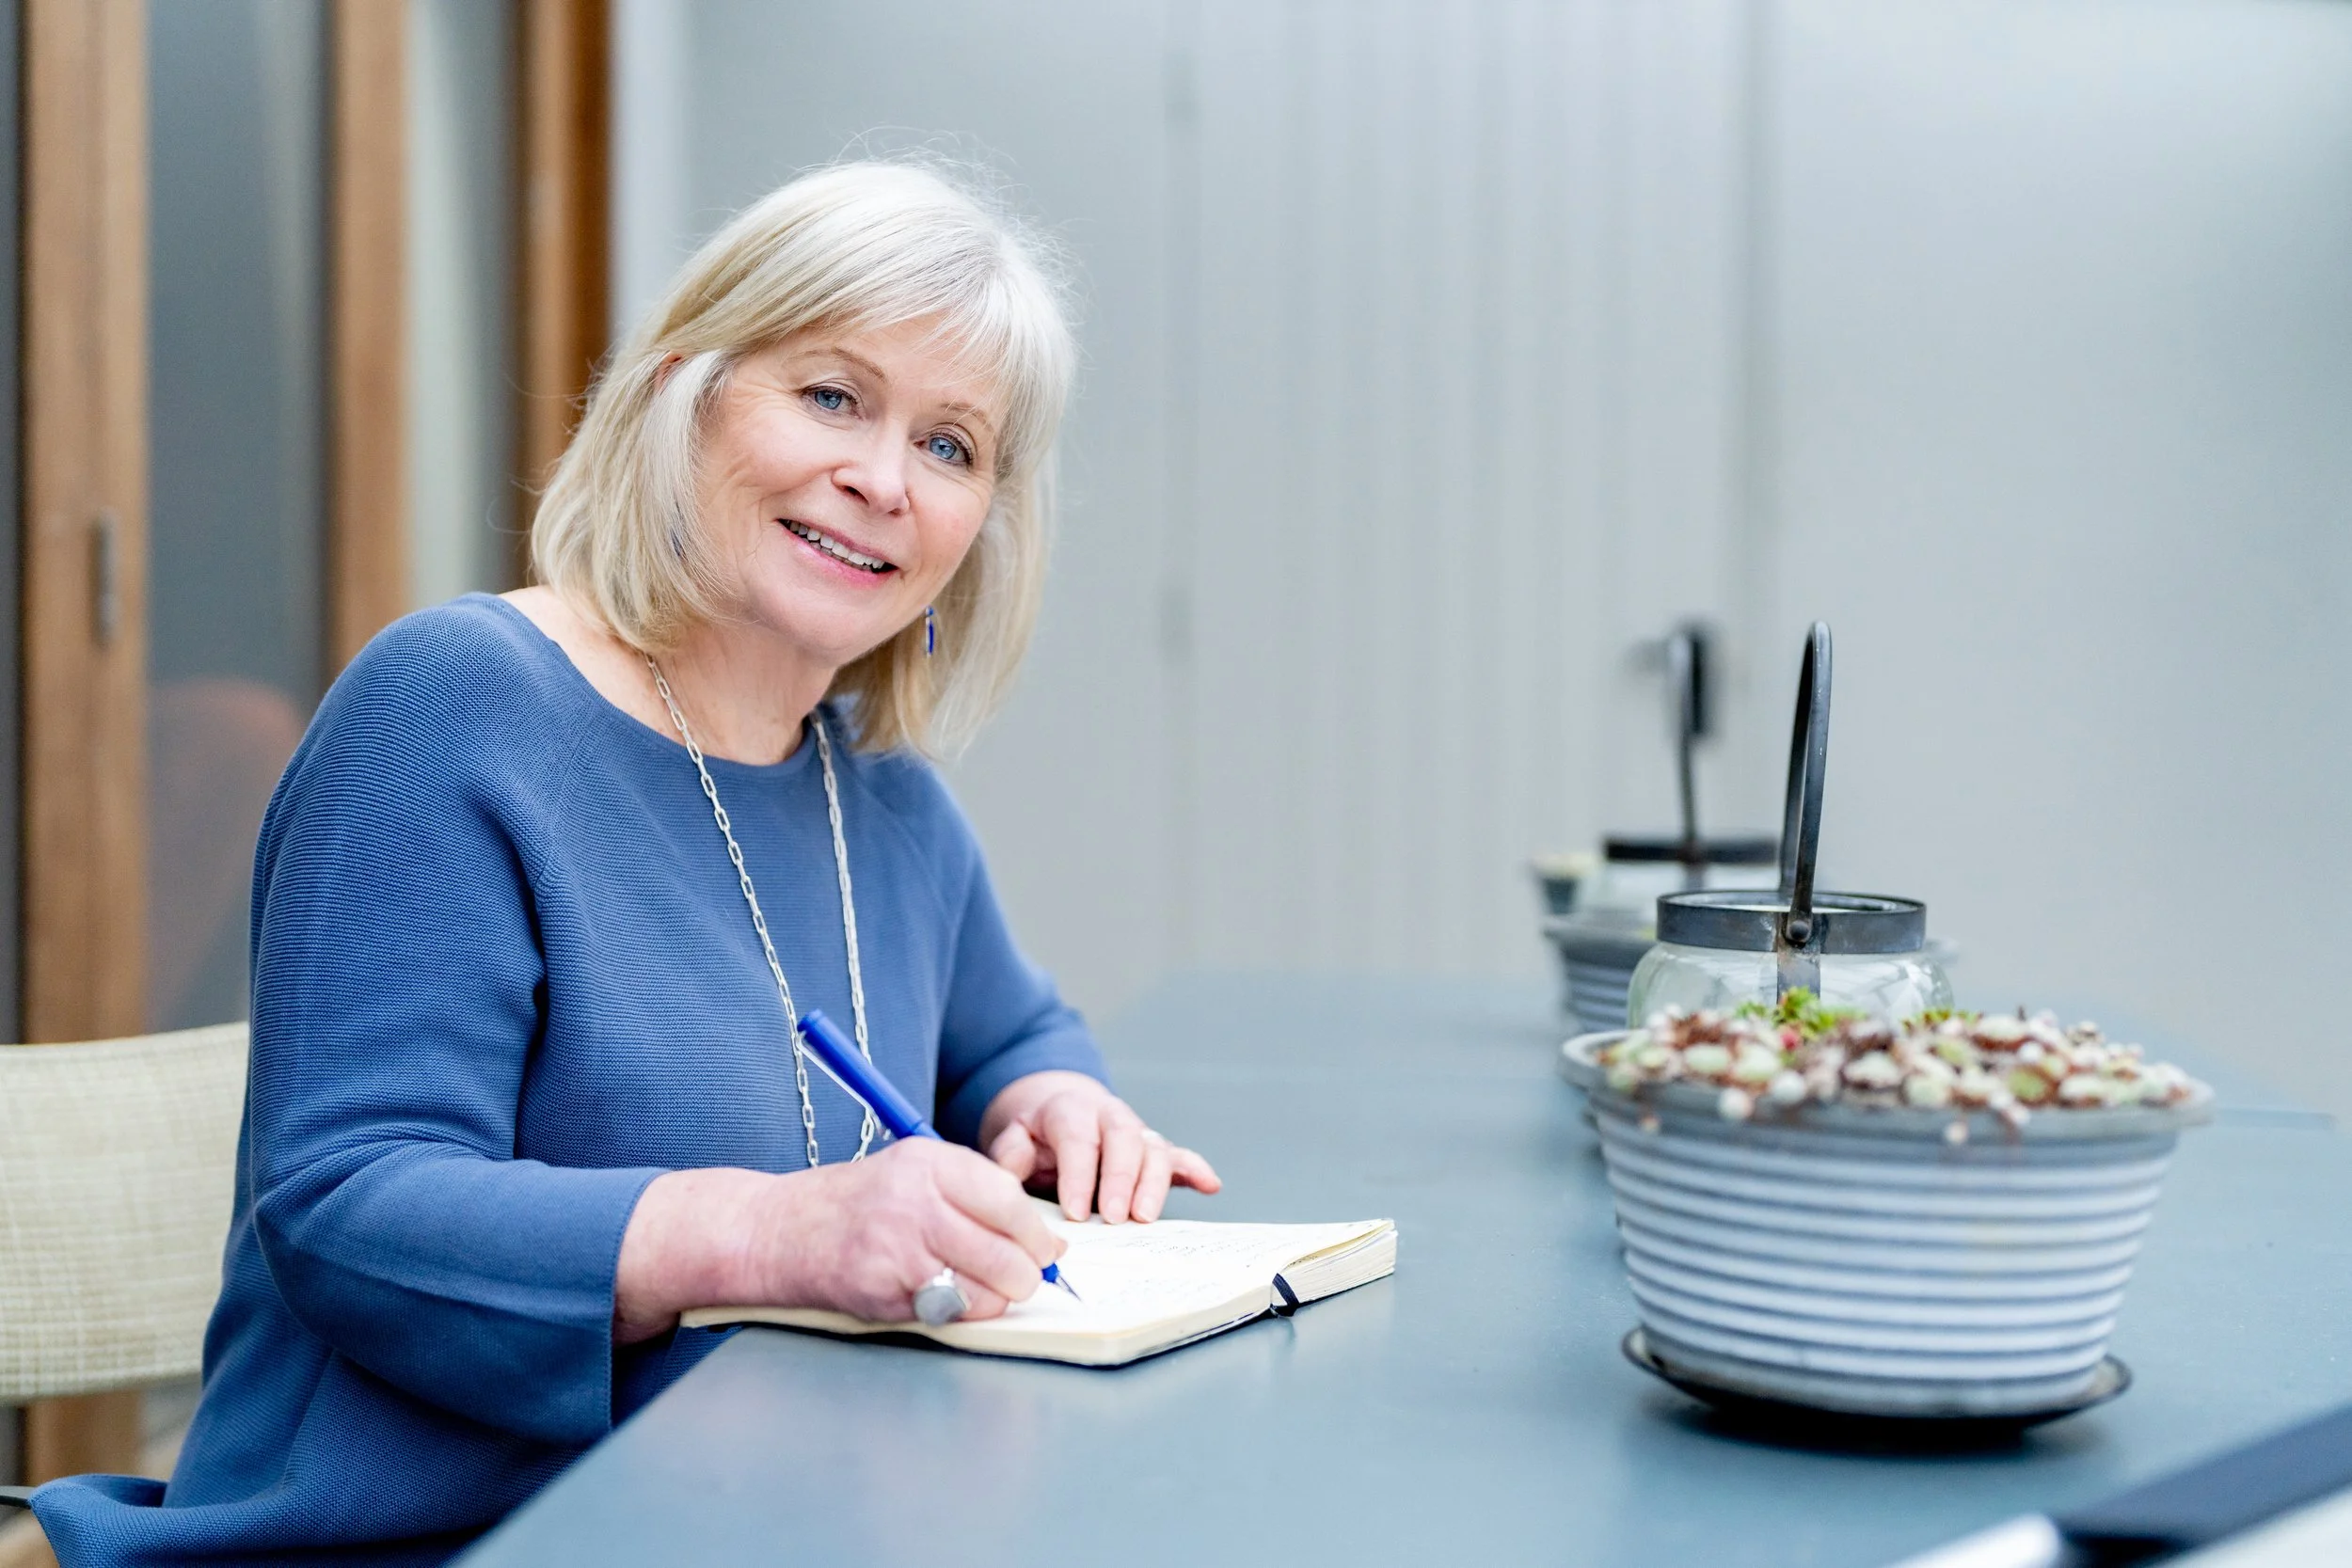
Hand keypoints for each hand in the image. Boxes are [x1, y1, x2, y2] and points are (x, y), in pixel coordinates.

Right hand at [613, 1139, 1062, 1340]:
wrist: (776, 1230)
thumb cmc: (855, 1203)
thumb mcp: (912, 1173)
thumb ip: (975, 1196)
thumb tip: (1046, 1243)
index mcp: (928, 1161)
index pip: (1009, 1200)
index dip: (1036, 1233)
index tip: (1046, 1249)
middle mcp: (915, 1200)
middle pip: (1007, 1251)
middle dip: (1026, 1274)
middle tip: (1024, 1279)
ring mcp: (898, 1249)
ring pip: (986, 1289)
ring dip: (996, 1298)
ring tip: (982, 1290)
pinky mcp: (884, 1291)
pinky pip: (951, 1312)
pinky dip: (960, 1313)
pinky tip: (943, 1297)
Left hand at [980, 1071, 1221, 1222]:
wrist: (1056, 1110)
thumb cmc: (1033, 1133)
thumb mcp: (1011, 1136)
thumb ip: (1010, 1152)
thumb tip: (1014, 1170)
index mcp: (1070, 1110)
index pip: (1078, 1139)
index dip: (1078, 1176)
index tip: (1076, 1213)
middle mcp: (1108, 1116)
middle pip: (1123, 1137)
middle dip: (1121, 1179)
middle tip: (1115, 1219)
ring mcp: (1135, 1131)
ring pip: (1153, 1148)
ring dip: (1153, 1183)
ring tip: (1145, 1218)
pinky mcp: (1153, 1149)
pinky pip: (1179, 1156)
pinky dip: (1196, 1169)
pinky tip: (1209, 1185)